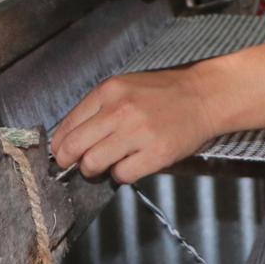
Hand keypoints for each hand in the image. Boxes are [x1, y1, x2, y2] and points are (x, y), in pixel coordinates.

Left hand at [50, 65, 220, 183]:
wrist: (204, 96)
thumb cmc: (163, 94)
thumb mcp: (125, 88)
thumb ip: (97, 109)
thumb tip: (69, 139)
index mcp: (108, 92)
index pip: (66, 126)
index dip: (60, 146)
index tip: (62, 154)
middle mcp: (120, 110)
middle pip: (73, 147)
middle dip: (70, 161)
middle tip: (79, 164)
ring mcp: (138, 133)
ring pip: (93, 164)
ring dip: (95, 170)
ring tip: (107, 164)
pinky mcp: (156, 153)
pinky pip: (122, 175)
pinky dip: (121, 175)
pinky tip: (131, 165)